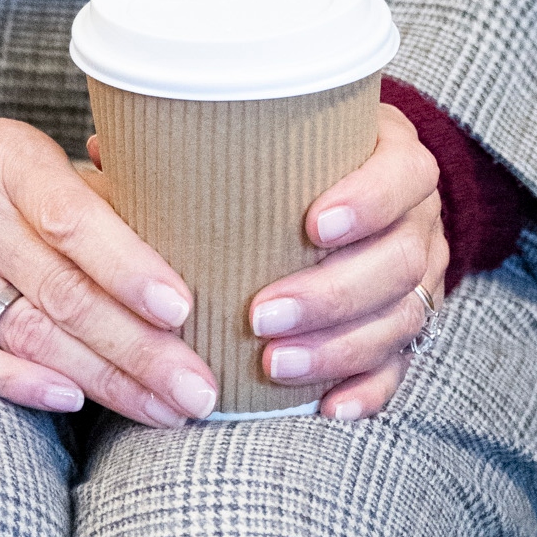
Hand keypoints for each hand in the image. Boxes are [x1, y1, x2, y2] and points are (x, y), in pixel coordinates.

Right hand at [0, 116, 219, 426]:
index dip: (130, 267)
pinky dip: (19, 382)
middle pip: (62, 293)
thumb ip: (85, 193)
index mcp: (3, 159)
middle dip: (139, 349)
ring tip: (165, 410)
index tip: (181, 310)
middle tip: (198, 391)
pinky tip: (72, 402)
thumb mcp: (16, 155)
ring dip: (103, 380)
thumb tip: (180, 228)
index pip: (74, 219)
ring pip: (26, 334)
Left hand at [244, 100, 446, 418]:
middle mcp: (419, 218)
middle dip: (330, 294)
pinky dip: (368, 389)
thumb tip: (114, 151)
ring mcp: (421, 276)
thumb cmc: (301, 155)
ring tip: (275, 364)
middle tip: (262, 315)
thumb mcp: (283, 130)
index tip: (312, 225)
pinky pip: (400, 364)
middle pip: (399, 260)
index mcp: (396, 158)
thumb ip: (227, 139)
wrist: (364, 187)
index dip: (367, 201)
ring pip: (401, 318)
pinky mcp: (409, 324)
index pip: (403, 176)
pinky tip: (328, 406)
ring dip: (337, 347)